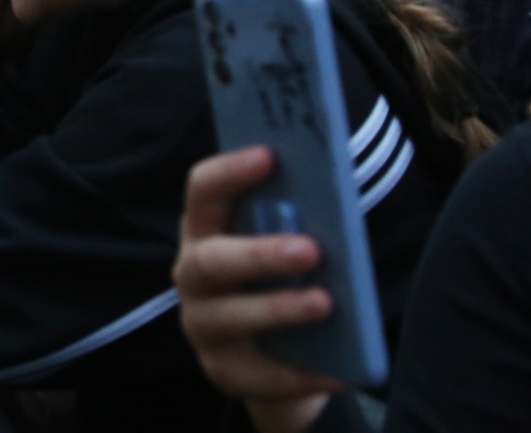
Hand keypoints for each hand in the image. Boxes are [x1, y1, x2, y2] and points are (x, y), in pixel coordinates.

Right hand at [173, 146, 341, 432]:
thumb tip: (333, 201)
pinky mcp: (224, 371)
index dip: (230, 172)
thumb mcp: (282, 243)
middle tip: (311, 250)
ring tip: (326, 304)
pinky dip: (300, 372)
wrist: (276, 353)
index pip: (202, 191)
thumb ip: (294, 222)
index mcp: (205, 229)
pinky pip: (259, 374)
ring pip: (229, 316)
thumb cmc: (282, 280)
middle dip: (258, 254)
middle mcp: (193, 274)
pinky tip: (337, 370)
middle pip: (210, 260)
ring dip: (278, 308)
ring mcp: (203, 324)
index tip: (270, 155)